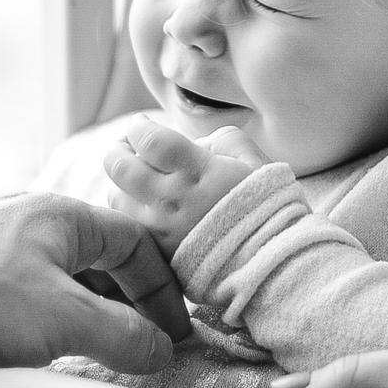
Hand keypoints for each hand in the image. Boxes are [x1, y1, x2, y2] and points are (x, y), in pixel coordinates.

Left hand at [0, 193, 193, 372]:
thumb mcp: (67, 319)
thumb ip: (124, 335)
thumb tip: (162, 350)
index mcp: (64, 215)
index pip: (135, 242)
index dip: (162, 289)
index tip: (173, 334)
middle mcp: (33, 219)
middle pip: (101, 259)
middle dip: (129, 303)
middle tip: (143, 346)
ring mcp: (0, 244)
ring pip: (66, 277)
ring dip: (92, 313)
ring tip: (102, 352)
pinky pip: (33, 292)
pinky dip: (56, 317)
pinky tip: (51, 347)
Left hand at [106, 120, 266, 255]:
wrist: (272, 263)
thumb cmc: (267, 208)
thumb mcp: (253, 161)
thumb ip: (221, 140)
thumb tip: (194, 143)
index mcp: (196, 172)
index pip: (148, 140)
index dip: (138, 127)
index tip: (140, 124)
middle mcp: (172, 200)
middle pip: (119, 166)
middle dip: (117, 149)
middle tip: (124, 145)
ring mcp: (161, 230)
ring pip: (115, 197)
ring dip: (118, 182)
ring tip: (131, 177)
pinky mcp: (159, 254)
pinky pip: (127, 227)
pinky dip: (126, 211)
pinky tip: (140, 206)